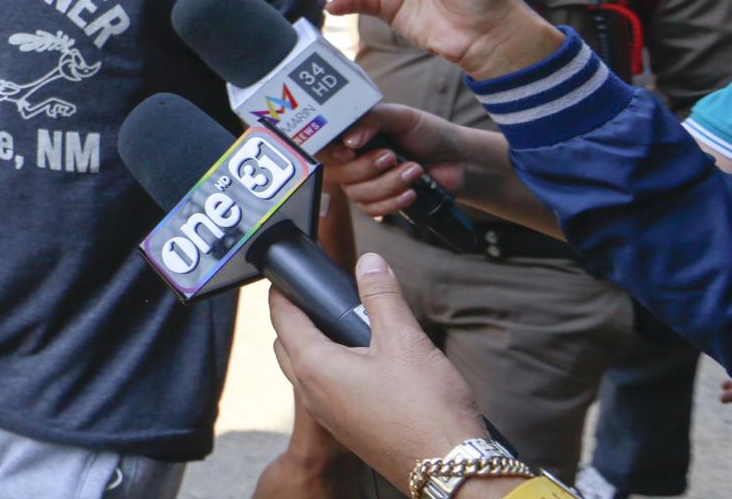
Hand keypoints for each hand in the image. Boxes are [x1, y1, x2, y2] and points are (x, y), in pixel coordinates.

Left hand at [270, 255, 487, 494]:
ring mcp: (329, 415)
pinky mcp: (347, 428)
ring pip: (305, 369)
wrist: (449, 468)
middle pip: (286, 344)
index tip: (288, 276)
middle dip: (294, 317)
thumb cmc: (426, 409)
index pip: (282, 318)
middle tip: (316, 295)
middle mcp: (313, 393)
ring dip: (313, 344)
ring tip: (343, 324)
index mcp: (316, 367)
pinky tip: (364, 360)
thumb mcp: (404, 338)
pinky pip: (324, 390)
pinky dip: (330, 368)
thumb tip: (370, 262)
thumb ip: (382, 295)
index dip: (283, 292)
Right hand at [319, 106, 473, 216]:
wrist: (457, 159)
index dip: (329, 152)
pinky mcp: (379, 202)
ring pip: (357, 193)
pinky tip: (411, 192)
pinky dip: (392, 202)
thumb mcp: (402, 117)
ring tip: (414, 169)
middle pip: (339, 173)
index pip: (323, 145)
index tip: (348, 151)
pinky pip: (372, 209)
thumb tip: (349, 138)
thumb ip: (372, 119)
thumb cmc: (428, 133)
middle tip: (392, 156)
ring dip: (388, 184)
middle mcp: (353, 159)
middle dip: (367, 168)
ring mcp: (364, 182)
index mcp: (353, 134)